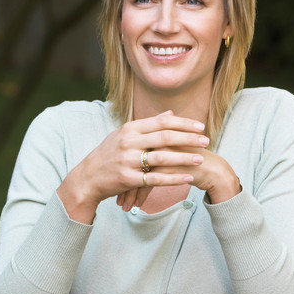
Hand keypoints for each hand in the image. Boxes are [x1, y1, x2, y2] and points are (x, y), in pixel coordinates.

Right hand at [56, 110, 208, 223]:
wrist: (87, 178)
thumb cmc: (108, 155)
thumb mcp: (124, 135)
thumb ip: (148, 125)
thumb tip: (170, 114)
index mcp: (129, 129)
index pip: (162, 122)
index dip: (183, 123)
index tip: (200, 126)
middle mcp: (128, 142)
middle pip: (165, 137)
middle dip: (188, 139)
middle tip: (206, 140)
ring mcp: (127, 161)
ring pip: (162, 158)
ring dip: (184, 158)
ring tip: (201, 159)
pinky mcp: (128, 179)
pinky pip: (155, 179)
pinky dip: (173, 179)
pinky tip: (188, 178)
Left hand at [117, 120, 241, 209]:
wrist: (211, 168)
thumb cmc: (186, 158)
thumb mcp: (167, 150)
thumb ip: (150, 149)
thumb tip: (131, 154)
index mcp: (152, 134)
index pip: (129, 153)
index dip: (120, 168)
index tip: (112, 181)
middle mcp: (154, 143)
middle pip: (129, 164)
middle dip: (120, 183)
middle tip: (115, 196)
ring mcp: (160, 156)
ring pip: (136, 176)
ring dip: (129, 193)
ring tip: (123, 205)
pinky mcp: (167, 169)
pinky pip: (147, 184)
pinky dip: (140, 196)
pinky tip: (136, 206)